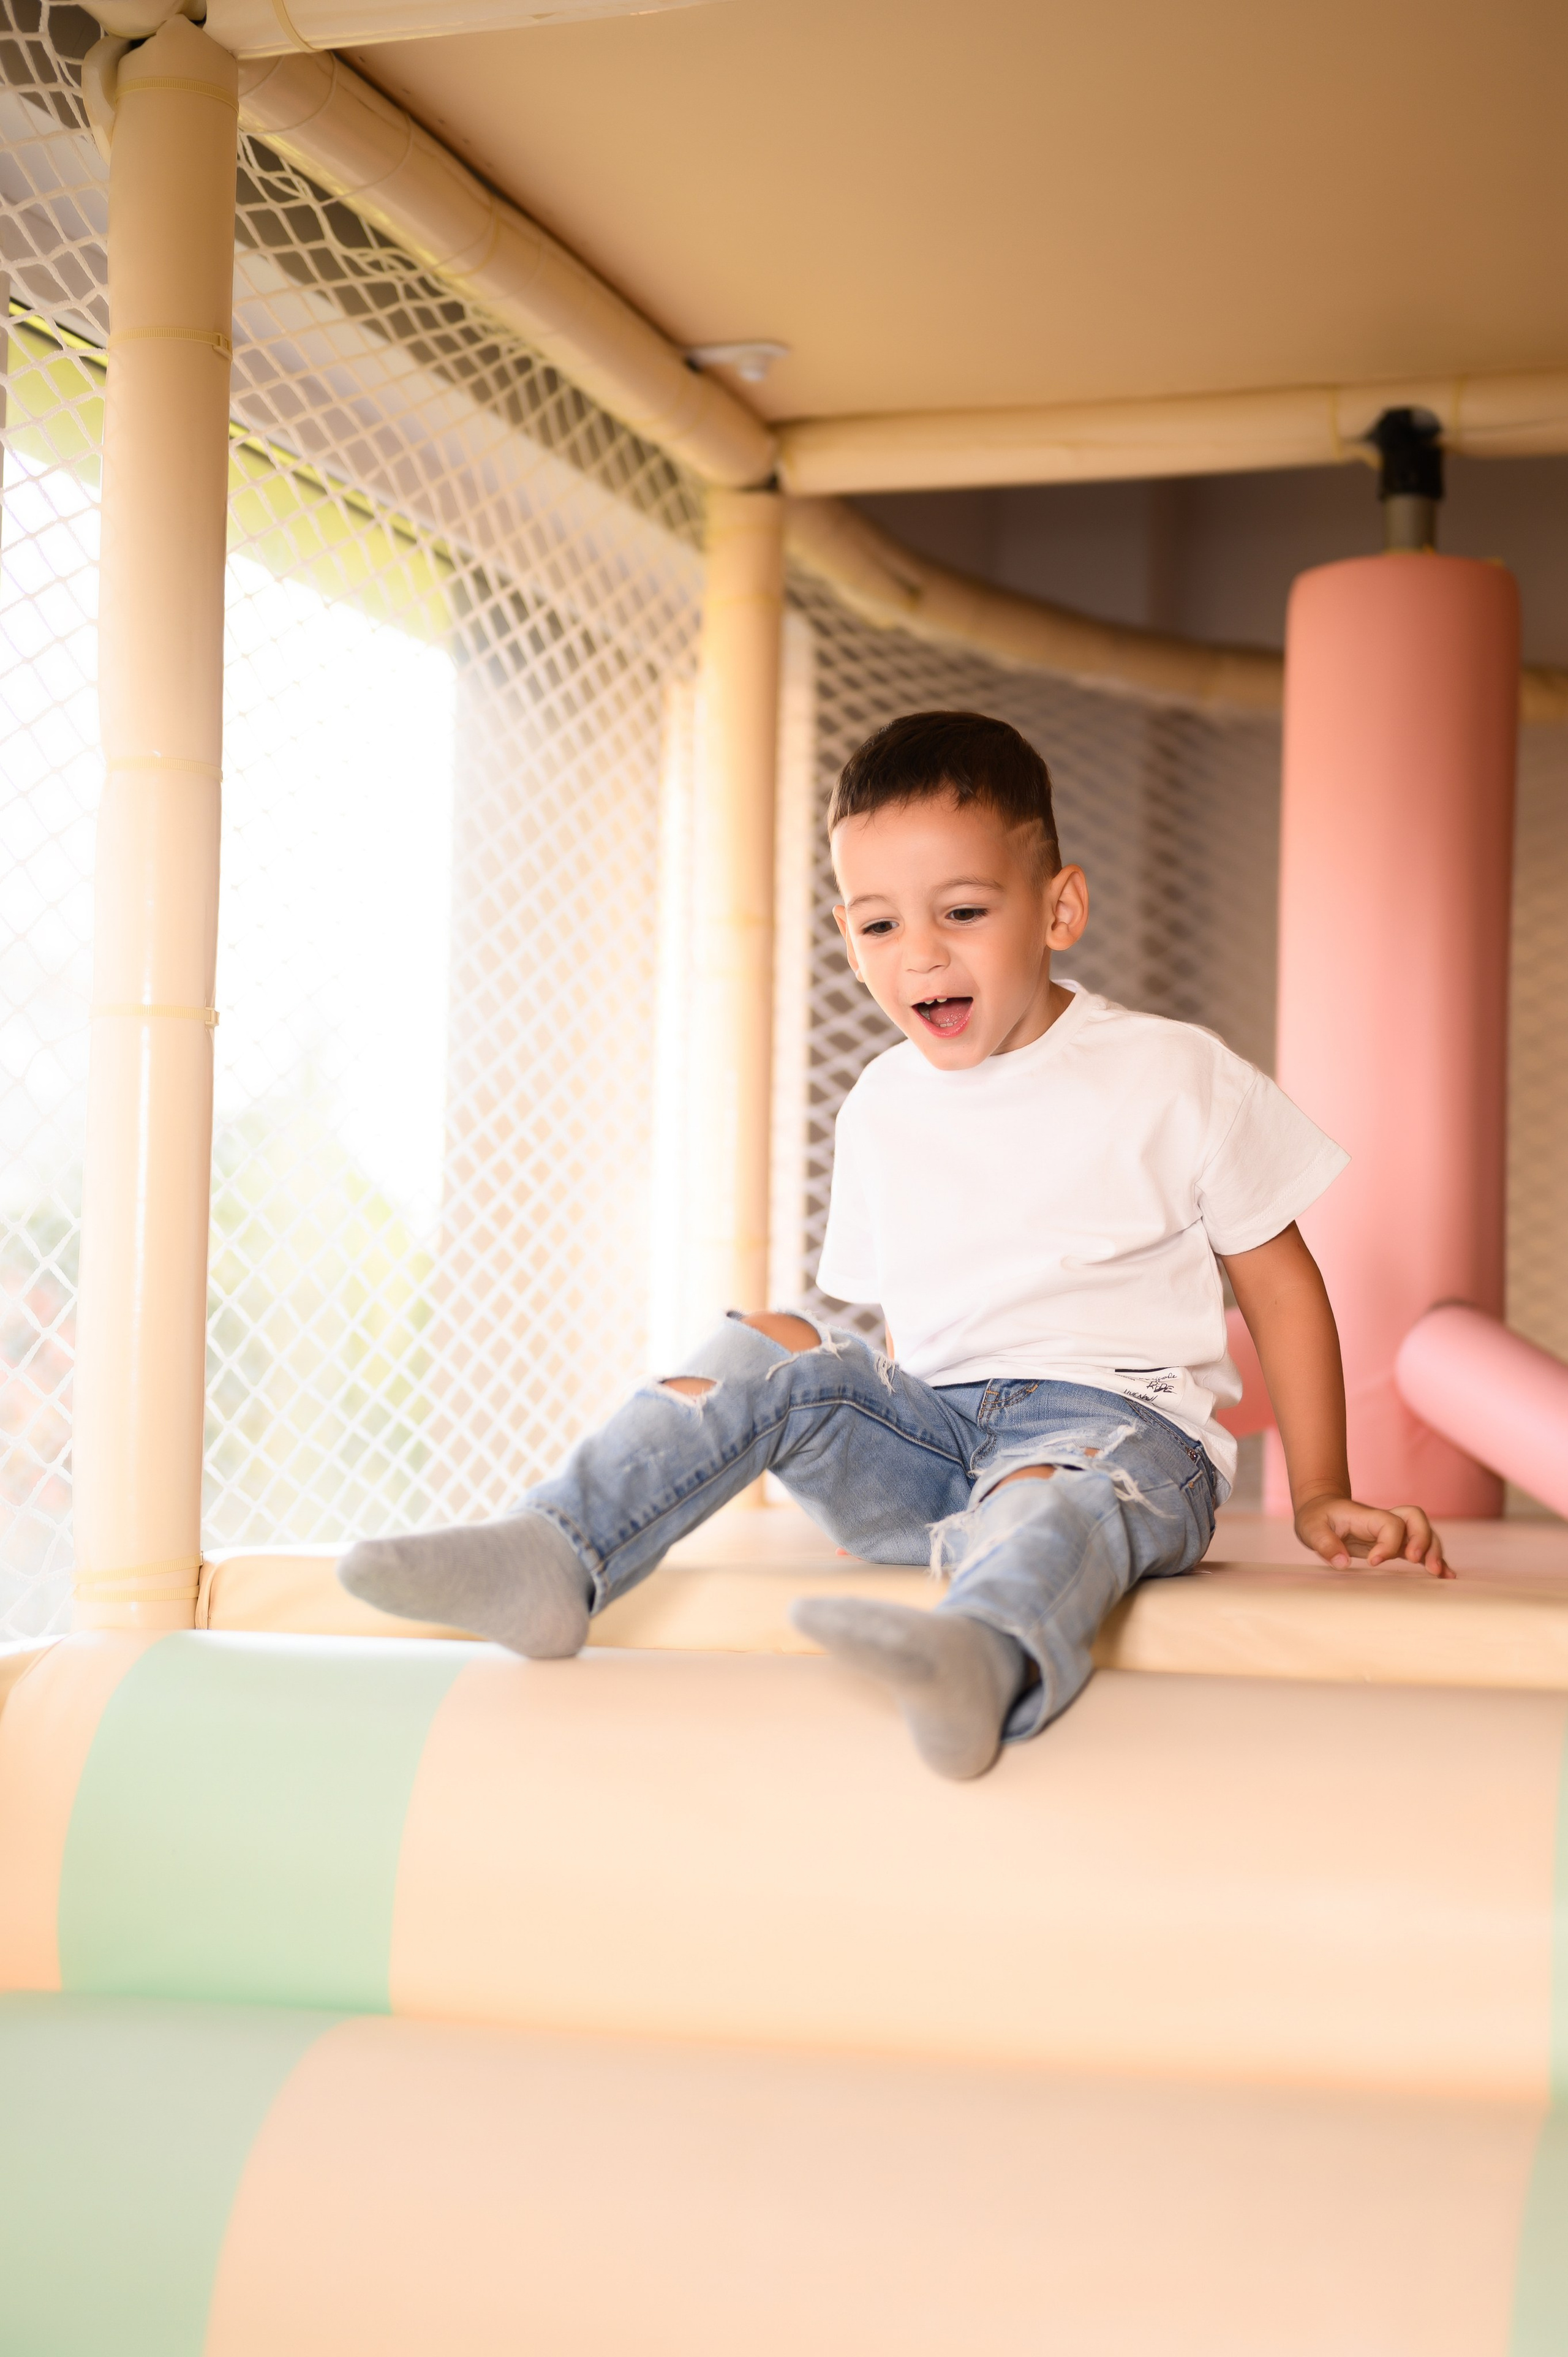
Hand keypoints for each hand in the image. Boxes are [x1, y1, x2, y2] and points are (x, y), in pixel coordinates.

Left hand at [1294, 1495, 1451, 1577]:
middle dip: (1423, 1540)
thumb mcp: (1310, 1528)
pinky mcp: (1396, 1544)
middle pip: (1416, 1519)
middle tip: (1418, 1562)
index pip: (1390, 1524)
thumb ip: (1324, 1543)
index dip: (1388, 1543)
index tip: (1373, 1562)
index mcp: (1367, 1516)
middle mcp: (1385, 1521)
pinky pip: (1422, 1549)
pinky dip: (1436, 1560)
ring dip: (1434, 1551)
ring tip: (1439, 1575)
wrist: (1321, 1509)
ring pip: (1425, 1533)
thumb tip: (1342, 1563)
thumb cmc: (1317, 1518)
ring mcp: (1394, 1531)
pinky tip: (1447, 1576)